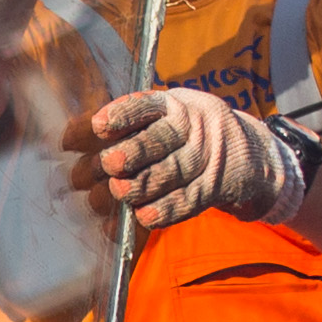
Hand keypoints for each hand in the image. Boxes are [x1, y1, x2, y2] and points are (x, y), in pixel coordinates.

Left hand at [81, 84, 311, 233]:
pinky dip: (165, 210)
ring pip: (172, 172)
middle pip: (161, 140)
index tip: (98, 126)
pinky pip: (188, 201)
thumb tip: (69, 140)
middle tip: (109, 164)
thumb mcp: (169, 117)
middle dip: (132, 153)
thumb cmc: (190, 136)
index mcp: (176, 104)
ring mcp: (208, 157)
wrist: (252, 156)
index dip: (123, 115)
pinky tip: (143, 216)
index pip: (148, 105)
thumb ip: (125, 126)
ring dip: (142, 185)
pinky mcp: (215, 188)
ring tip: (120, 191)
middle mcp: (195, 126)